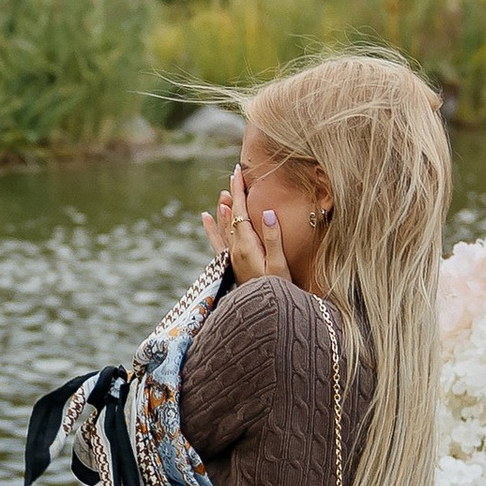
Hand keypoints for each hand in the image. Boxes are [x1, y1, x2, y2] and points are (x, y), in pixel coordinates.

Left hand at [200, 164, 292, 286]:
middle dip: (233, 194)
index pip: (240, 211)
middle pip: (231, 215)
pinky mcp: (232, 264)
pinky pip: (218, 242)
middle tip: (234, 175)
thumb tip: (268, 212)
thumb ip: (273, 238)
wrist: (265, 312)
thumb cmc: (278, 289)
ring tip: (222, 192)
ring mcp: (232, 257)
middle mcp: (235, 249)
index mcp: (247, 245)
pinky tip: (206, 217)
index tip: (238, 172)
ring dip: (224, 207)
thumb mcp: (280, 264)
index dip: (239, 190)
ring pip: (225, 226)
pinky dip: (211, 228)